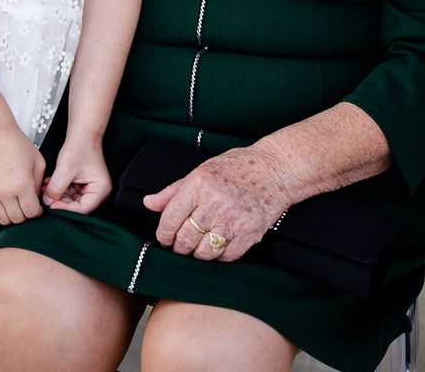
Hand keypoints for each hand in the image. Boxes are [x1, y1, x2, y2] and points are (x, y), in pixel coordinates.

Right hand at [0, 126, 45, 224]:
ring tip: (16, 207)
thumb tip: (38, 200)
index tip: (38, 207)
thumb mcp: (38, 162)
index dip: (38, 212)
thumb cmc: (18, 146)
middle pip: (17, 219)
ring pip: (3, 220)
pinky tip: (2, 210)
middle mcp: (6, 192)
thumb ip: (40, 184)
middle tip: (27, 206)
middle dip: (26, 215)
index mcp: (22, 184)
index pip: (32, 212)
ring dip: (11, 217)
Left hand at [41, 138, 111, 213]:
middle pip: (77, 206)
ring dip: (57, 196)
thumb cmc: (79, 146)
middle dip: (60, 201)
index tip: (51, 205)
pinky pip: (69, 193)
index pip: (82, 208)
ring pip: (71, 200)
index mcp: (101, 189)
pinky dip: (59, 190)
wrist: (81, 134)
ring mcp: (90, 188)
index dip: (65, 208)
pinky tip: (48, 184)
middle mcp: (98, 191)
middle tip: (45, 198)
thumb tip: (47, 202)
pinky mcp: (82, 185)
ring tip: (45, 189)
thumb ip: (56, 188)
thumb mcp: (65, 169)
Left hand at [142, 145, 291, 262]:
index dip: (163, 233)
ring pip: (205, 252)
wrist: (276, 169)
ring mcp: (234, 218)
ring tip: (199, 247)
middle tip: (181, 246)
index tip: (164, 238)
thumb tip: (149, 203)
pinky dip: (220, 256)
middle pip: (186, 238)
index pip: (171, 217)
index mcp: (199, 183)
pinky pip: (227, 256)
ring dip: (198, 254)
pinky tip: (220, 246)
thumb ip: (174, 190)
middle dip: (179, 247)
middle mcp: (215, 201)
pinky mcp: (250, 232)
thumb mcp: (202, 170)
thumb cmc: (237, 167)